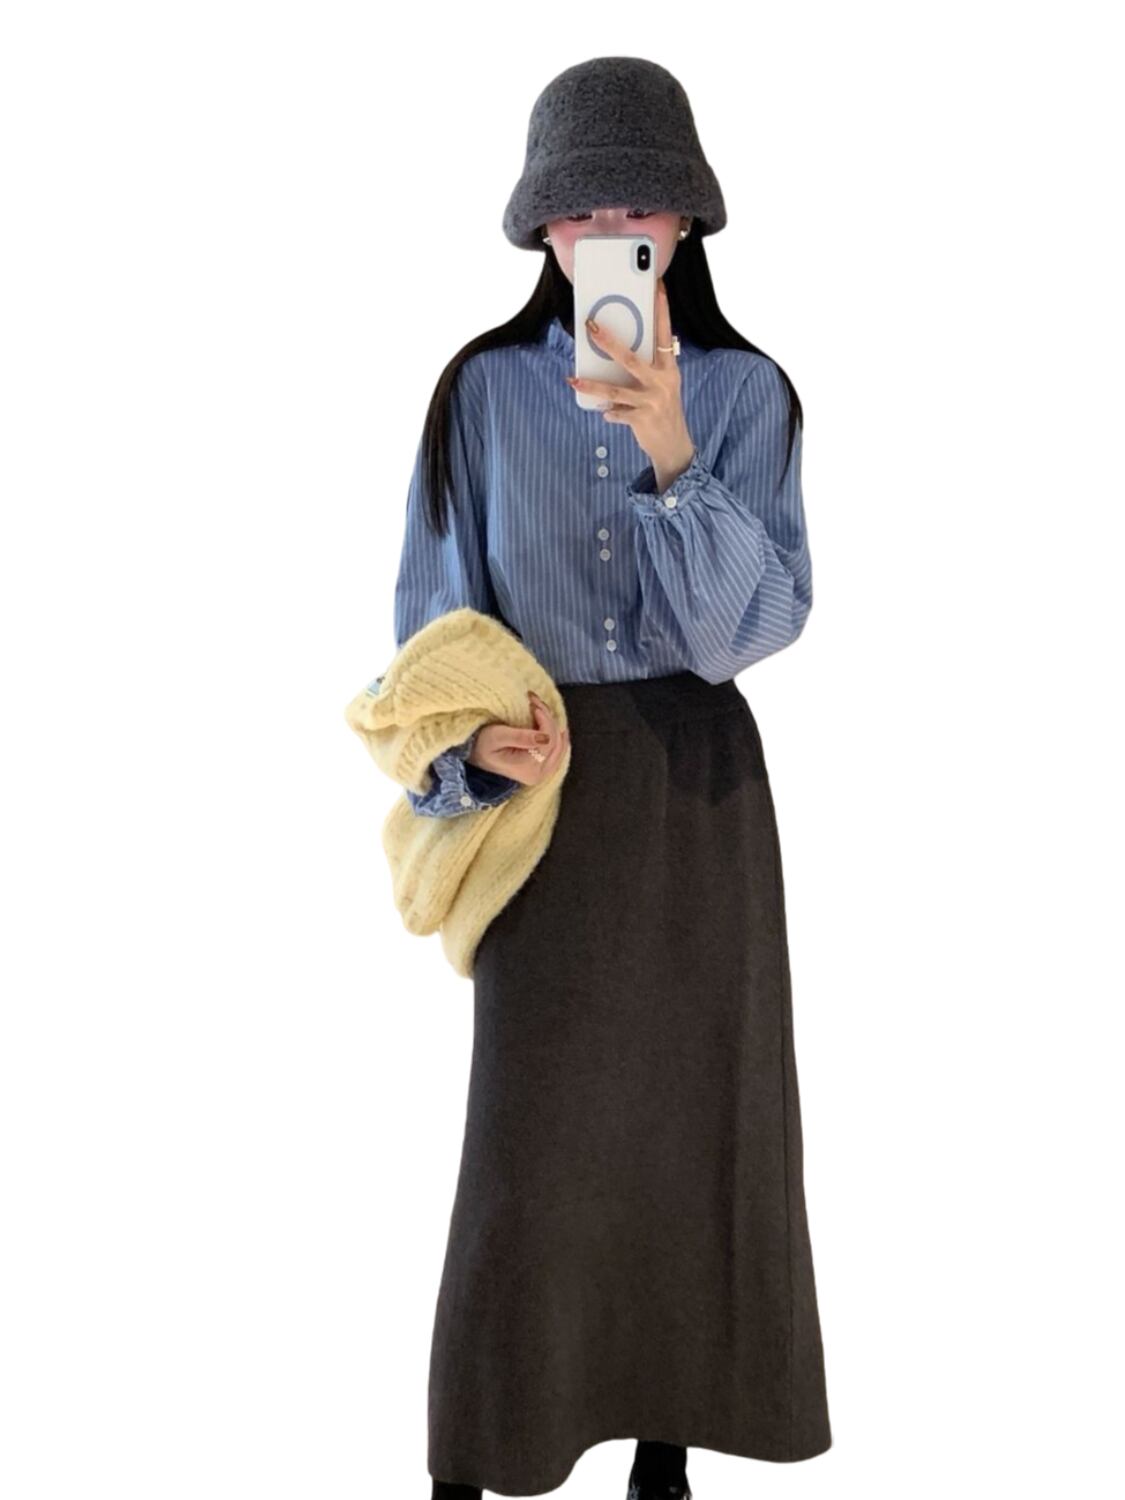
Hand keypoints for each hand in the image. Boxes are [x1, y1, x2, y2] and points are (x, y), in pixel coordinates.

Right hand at [466, 690, 569, 786]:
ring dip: (553, 724)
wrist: (474, 753)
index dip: (545, 720)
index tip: (533, 705)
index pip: (548, 742)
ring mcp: (543, 772)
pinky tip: (551, 722)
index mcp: (528, 770)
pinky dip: (555, 733)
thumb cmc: (482, 744)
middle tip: (536, 703)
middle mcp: (539, 774)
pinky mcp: (543, 767)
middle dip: (549, 720)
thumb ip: (521, 737)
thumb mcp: (497, 737)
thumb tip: (545, 737)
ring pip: (560, 745)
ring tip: (540, 709)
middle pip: (557, 743)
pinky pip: (558, 750)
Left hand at [564, 276, 695, 488]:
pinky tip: (603, 413)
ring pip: (615, 390)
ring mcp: (652, 401)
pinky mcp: (642, 420)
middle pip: (630, 358)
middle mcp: (662, 382)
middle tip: (590, 327)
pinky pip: (617, 413)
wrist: (674, 445)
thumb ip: (647, 368)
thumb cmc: (663, 408)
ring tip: (572, 379)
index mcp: (669, 369)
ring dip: (591, 386)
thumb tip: (617, 351)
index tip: (657, 286)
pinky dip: (609, 413)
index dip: (661, 310)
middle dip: (608, 341)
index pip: (665, 333)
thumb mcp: (662, 385)